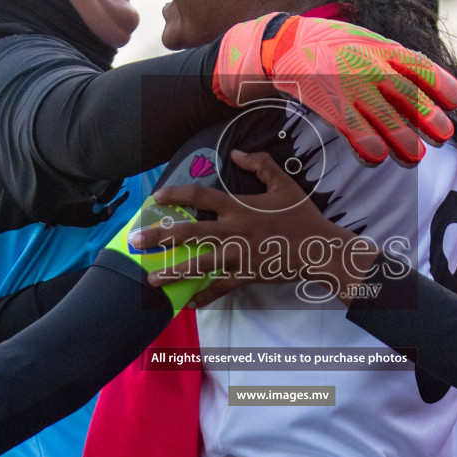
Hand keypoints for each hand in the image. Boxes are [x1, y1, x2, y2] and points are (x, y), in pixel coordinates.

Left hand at [130, 150, 377, 308]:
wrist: (320, 249)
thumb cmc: (302, 216)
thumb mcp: (284, 184)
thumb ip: (260, 165)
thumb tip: (237, 153)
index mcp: (239, 207)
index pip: (200, 197)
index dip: (176, 195)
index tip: (156, 197)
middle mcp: (233, 231)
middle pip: (189, 233)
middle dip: (159, 237)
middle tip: (136, 241)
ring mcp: (238, 256)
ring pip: (199, 265)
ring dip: (173, 271)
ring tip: (151, 278)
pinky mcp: (246, 275)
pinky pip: (220, 288)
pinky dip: (204, 296)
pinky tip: (188, 303)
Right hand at [212, 14, 456, 166]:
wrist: (284, 43)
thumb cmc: (331, 46)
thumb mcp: (365, 40)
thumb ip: (393, 59)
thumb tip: (424, 83)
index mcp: (382, 48)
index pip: (420, 65)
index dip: (441, 84)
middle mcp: (370, 65)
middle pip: (407, 94)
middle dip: (427, 117)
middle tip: (443, 136)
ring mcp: (349, 84)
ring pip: (383, 115)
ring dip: (401, 138)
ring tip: (415, 157)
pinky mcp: (329, 101)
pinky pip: (351, 126)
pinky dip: (365, 143)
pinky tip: (376, 159)